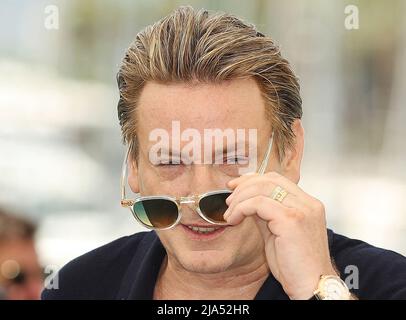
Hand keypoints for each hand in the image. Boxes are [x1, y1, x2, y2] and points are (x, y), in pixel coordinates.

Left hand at [224, 172, 337, 299]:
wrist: (311, 286)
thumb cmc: (296, 265)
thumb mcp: (277, 232)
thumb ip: (266, 214)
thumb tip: (246, 202)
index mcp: (307, 204)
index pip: (277, 179)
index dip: (253, 179)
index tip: (235, 186)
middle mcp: (308, 203)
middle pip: (269, 179)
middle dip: (243, 186)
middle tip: (229, 200)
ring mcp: (302, 210)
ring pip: (262, 188)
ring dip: (240, 199)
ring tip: (230, 214)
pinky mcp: (291, 220)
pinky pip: (258, 203)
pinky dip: (241, 208)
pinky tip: (234, 219)